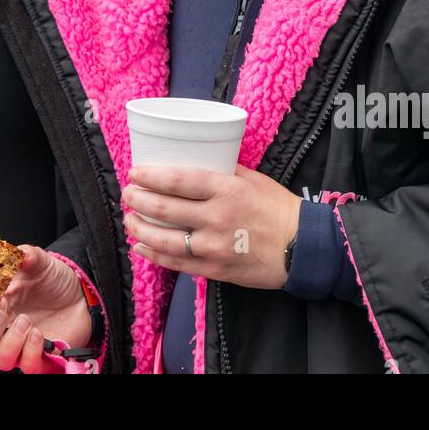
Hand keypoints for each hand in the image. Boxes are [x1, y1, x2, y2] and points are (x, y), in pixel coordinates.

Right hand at [0, 245, 92, 372]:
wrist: (80, 295)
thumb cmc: (53, 280)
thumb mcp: (39, 261)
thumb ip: (24, 254)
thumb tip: (12, 252)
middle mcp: (3, 330)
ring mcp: (20, 346)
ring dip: (10, 342)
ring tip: (26, 321)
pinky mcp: (40, 357)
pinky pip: (27, 366)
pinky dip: (30, 352)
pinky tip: (39, 334)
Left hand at [123, 164, 301, 289]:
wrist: (301, 247)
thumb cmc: (277, 207)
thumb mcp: (252, 179)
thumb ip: (223, 170)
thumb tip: (197, 160)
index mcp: (226, 190)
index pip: (179, 181)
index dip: (150, 176)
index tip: (134, 172)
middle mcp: (216, 218)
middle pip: (165, 208)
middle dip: (138, 200)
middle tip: (127, 193)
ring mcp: (214, 247)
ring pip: (165, 239)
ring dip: (140, 229)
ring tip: (129, 220)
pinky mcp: (215, 269)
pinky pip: (177, 263)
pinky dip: (155, 255)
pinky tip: (142, 247)